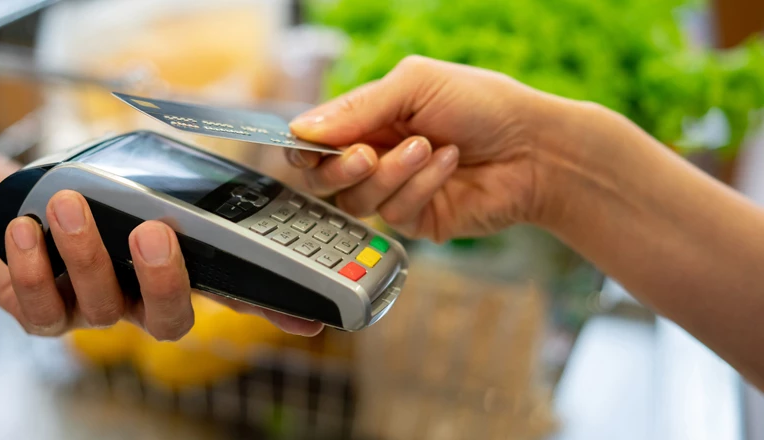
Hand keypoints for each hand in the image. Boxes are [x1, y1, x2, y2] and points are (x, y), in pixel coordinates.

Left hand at [0, 190, 322, 339]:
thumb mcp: (140, 185)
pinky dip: (33, 268)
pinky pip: (41, 308)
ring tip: (69, 204)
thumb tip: (227, 182)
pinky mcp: (43, 314)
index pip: (235, 297)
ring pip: (102, 304)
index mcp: (179, 273)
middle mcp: (143, 302)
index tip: (309, 320)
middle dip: (164, 279)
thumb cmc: (92, 194)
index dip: (272, 313)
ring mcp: (95, 312)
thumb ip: (182, 194)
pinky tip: (28, 229)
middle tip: (153, 230)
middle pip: (170, 320)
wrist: (18, 204)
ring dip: (87, 251)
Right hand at [286, 55, 574, 241]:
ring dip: (392, 172)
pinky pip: (395, 213)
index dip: (305, 147)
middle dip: (340, 168)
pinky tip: (448, 164)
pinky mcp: (417, 220)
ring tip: (429, 146)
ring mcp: (395, 191)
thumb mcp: (416, 84)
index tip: (306, 146)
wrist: (535, 147)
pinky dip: (421, 185)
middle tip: (368, 154)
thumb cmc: (482, 104)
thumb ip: (358, 107)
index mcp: (369, 120)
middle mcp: (375, 157)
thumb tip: (301, 129)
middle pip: (323, 179)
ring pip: (356, 200)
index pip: (315, 140)